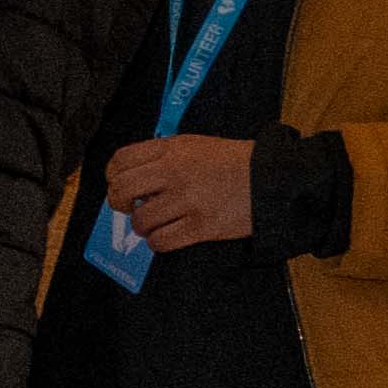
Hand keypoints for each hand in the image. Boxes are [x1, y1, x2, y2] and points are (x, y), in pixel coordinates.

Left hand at [96, 131, 264, 254]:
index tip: (117, 183)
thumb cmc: (235, 162)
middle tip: (128, 207)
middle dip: (118, 202)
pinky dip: (157, 242)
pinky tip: (164, 236)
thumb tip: (134, 175)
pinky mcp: (202, 226)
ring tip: (153, 223)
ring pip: (140, 220)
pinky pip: (161, 241)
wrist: (275, 178)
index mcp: (172, 150)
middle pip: (122, 190)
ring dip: (142, 226)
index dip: (112, 175)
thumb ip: (163, 155)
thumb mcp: (196, 145)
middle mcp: (175, 173)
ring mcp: (187, 200)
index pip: (121, 160)